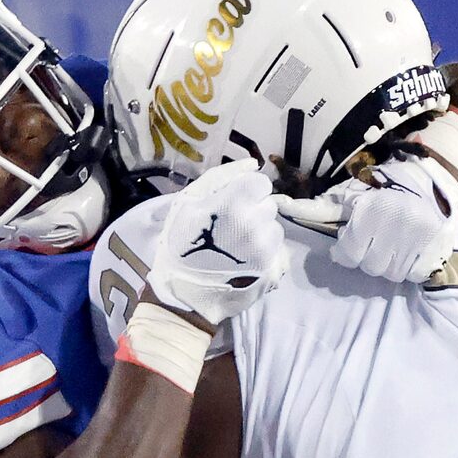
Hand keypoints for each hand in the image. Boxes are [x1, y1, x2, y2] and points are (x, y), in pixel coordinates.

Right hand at [145, 163, 289, 326]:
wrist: (183, 294)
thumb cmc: (180, 243)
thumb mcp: (188, 201)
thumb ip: (222, 176)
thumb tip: (252, 163)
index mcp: (235, 203)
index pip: (261, 182)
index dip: (246, 191)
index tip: (231, 204)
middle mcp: (255, 225)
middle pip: (269, 205)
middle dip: (254, 212)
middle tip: (230, 229)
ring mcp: (266, 250)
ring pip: (274, 229)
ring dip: (261, 234)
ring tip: (237, 247)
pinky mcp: (271, 271)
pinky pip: (277, 252)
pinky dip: (264, 254)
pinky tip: (244, 262)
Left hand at [325, 157, 457, 283]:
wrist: (437, 174)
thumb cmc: (390, 182)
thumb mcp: (356, 190)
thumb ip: (327, 206)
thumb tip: (284, 205)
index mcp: (371, 212)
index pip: (349, 254)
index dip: (345, 251)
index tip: (346, 244)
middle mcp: (394, 227)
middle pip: (370, 266)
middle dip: (369, 256)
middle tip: (376, 240)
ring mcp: (416, 241)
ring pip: (391, 273)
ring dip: (389, 263)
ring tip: (394, 243)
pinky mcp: (434, 250)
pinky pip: (413, 274)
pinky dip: (409, 266)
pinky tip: (410, 249)